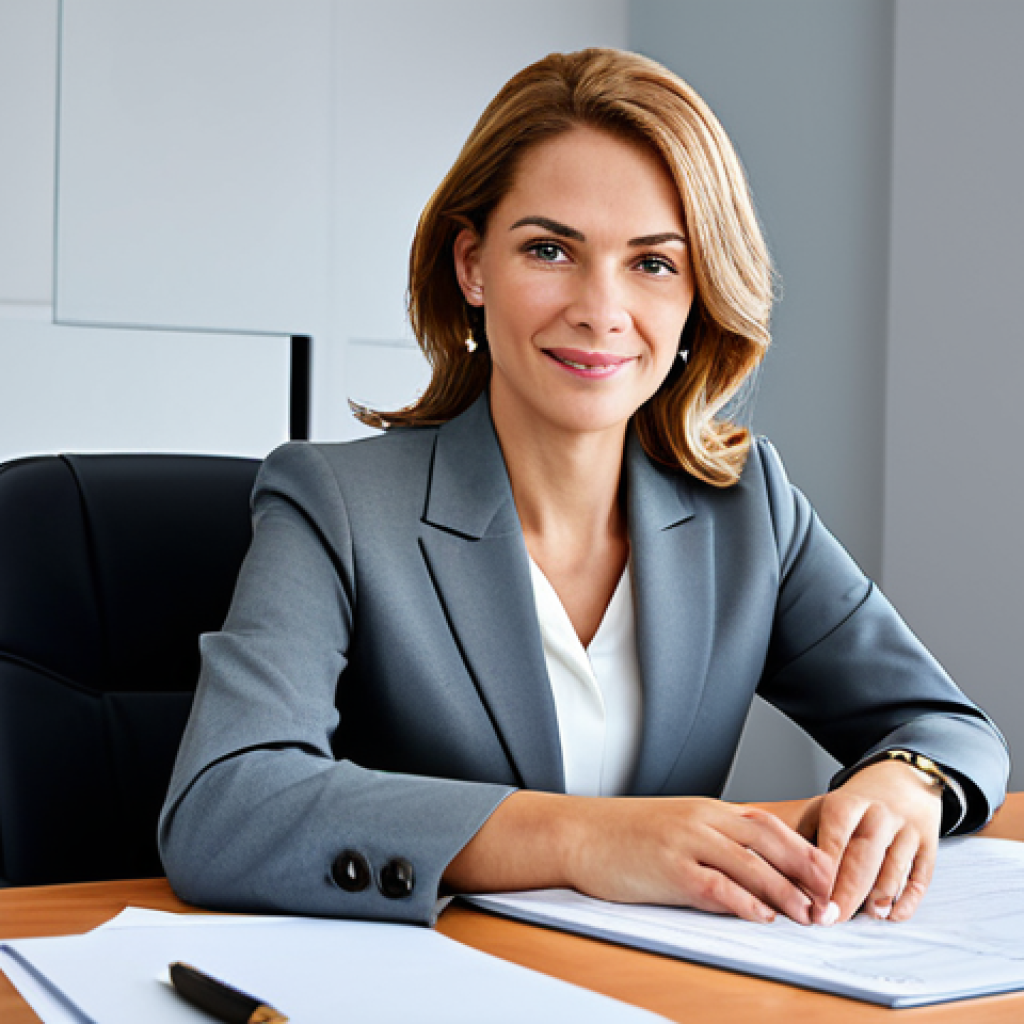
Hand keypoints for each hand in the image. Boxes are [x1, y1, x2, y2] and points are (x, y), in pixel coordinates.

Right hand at [445, 792, 833, 924]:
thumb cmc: (623, 835)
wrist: (577, 833)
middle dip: (807, 870)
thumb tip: (749, 871)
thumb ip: (711, 841)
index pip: (767, 825)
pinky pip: (714, 885)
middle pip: (768, 842)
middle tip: (833, 897)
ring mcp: (685, 842)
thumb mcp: (674, 827)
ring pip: (749, 864)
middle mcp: (701, 820)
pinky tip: (762, 916)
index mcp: (706, 811)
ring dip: (785, 891)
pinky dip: (742, 900)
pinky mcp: (667, 867)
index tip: (830, 871)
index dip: (803, 848)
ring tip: (809, 914)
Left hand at [796, 760, 942, 923]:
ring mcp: (907, 829)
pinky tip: (892, 914)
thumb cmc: (855, 803)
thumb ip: (806, 837)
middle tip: (832, 920)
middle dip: (846, 896)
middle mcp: (879, 815)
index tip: (813, 906)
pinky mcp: (929, 843)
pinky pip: (920, 878)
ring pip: (893, 872)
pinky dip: (907, 901)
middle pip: (863, 861)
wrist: (901, 777)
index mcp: (846, 804)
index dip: (823, 878)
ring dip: (877, 900)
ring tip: (863, 917)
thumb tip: (789, 878)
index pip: (833, 844)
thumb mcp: (825, 807)